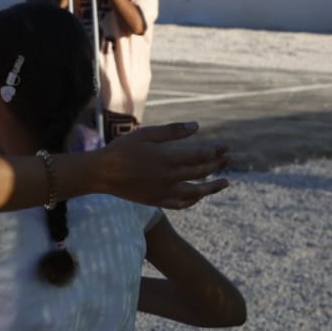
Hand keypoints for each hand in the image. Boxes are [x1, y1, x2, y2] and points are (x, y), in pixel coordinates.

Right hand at [96, 123, 229, 209]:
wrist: (102, 173)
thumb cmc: (122, 149)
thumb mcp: (145, 134)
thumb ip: (172, 131)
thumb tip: (197, 126)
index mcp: (167, 158)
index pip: (200, 155)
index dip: (215, 151)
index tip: (225, 147)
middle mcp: (169, 177)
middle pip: (201, 172)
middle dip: (217, 164)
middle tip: (229, 159)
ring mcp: (164, 191)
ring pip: (196, 192)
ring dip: (213, 187)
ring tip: (225, 182)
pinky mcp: (157, 201)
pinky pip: (181, 204)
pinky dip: (193, 200)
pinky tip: (199, 196)